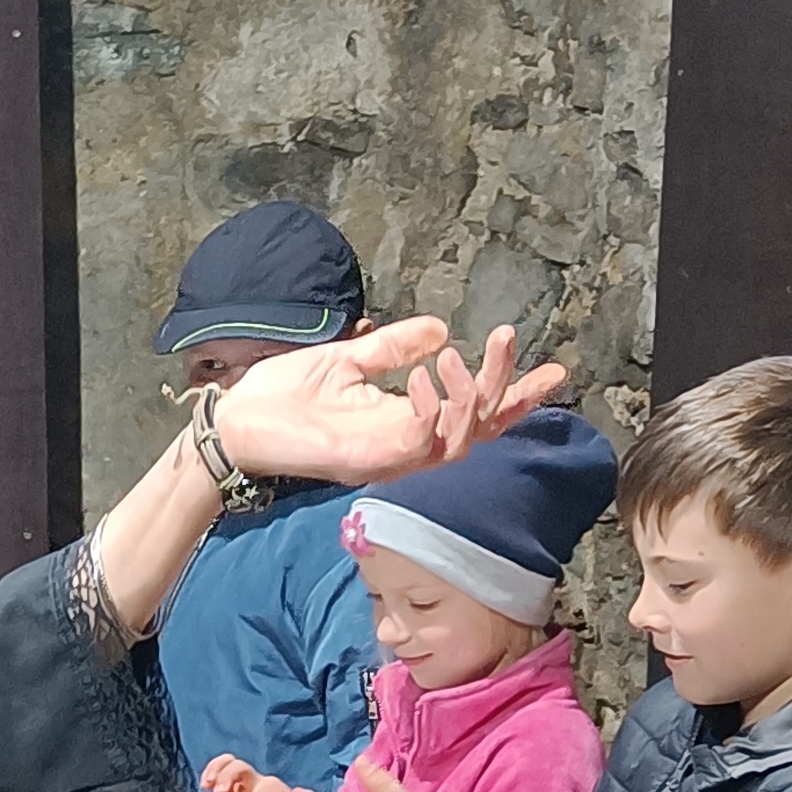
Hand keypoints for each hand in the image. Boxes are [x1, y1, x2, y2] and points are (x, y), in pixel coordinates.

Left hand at [214, 322, 565, 490]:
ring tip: (459, 356)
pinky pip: (422, 442)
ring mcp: (392, 457)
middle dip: (506, 385)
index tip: (554, 370)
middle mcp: (408, 444)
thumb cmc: (284, 395)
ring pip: (462, 440)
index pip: (476, 414)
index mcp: (407, 421)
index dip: (516, 396)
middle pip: (482, 427)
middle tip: (506, 336)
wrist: (237, 418)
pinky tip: (424, 375)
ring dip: (473, 396)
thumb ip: (393, 347)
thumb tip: (441, 330)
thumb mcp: (348, 358)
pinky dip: (433, 409)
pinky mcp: (371, 461)